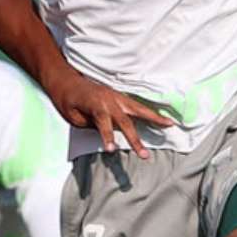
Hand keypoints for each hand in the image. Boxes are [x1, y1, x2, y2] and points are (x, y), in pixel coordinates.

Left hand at [43, 64, 171, 159]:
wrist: (66, 81)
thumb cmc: (67, 101)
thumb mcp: (73, 117)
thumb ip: (92, 125)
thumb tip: (110, 133)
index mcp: (95, 104)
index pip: (104, 122)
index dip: (107, 136)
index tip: (112, 150)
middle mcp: (109, 99)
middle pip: (125, 120)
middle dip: (135, 139)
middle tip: (145, 155)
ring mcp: (116, 97)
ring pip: (138, 109)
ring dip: (155, 118)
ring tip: (170, 125)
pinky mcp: (120, 97)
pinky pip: (137, 106)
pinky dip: (150, 112)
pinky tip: (162, 118)